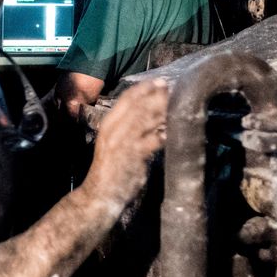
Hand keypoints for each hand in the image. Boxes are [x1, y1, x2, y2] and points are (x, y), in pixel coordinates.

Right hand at [82, 78, 168, 205]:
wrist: (99, 194)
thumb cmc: (111, 168)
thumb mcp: (115, 142)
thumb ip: (130, 128)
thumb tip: (152, 115)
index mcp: (109, 123)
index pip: (127, 98)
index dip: (144, 88)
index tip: (158, 81)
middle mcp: (114, 129)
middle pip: (138, 105)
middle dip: (157, 95)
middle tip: (172, 88)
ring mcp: (123, 142)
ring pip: (146, 119)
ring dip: (162, 110)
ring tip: (177, 104)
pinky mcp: (133, 156)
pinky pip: (153, 140)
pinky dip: (164, 134)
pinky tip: (172, 131)